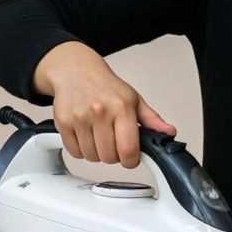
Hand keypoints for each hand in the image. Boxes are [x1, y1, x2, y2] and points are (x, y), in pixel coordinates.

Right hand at [32, 41, 175, 167]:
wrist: (75, 71)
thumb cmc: (105, 87)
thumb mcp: (133, 99)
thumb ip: (152, 120)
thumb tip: (168, 133)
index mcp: (121, 107)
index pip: (128, 150)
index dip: (131, 160)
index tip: (131, 157)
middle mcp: (100, 112)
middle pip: (109, 157)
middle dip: (114, 155)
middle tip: (113, 142)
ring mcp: (80, 117)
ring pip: (91, 157)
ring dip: (97, 153)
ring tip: (98, 136)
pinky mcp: (63, 123)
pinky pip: (75, 152)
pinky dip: (81, 150)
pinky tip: (85, 136)